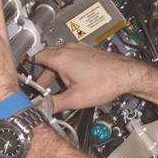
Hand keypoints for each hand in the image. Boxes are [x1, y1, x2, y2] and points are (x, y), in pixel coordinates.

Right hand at [34, 41, 148, 112]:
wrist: (127, 75)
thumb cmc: (105, 82)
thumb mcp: (75, 99)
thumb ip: (55, 104)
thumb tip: (42, 108)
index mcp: (61, 58)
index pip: (36, 58)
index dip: (32, 71)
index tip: (31, 82)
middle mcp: (68, 49)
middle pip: (48, 59)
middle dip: (45, 75)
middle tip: (45, 89)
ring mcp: (79, 49)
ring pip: (60, 58)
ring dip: (57, 72)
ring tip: (62, 88)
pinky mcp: (88, 52)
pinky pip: (72, 58)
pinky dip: (68, 68)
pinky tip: (75, 81)